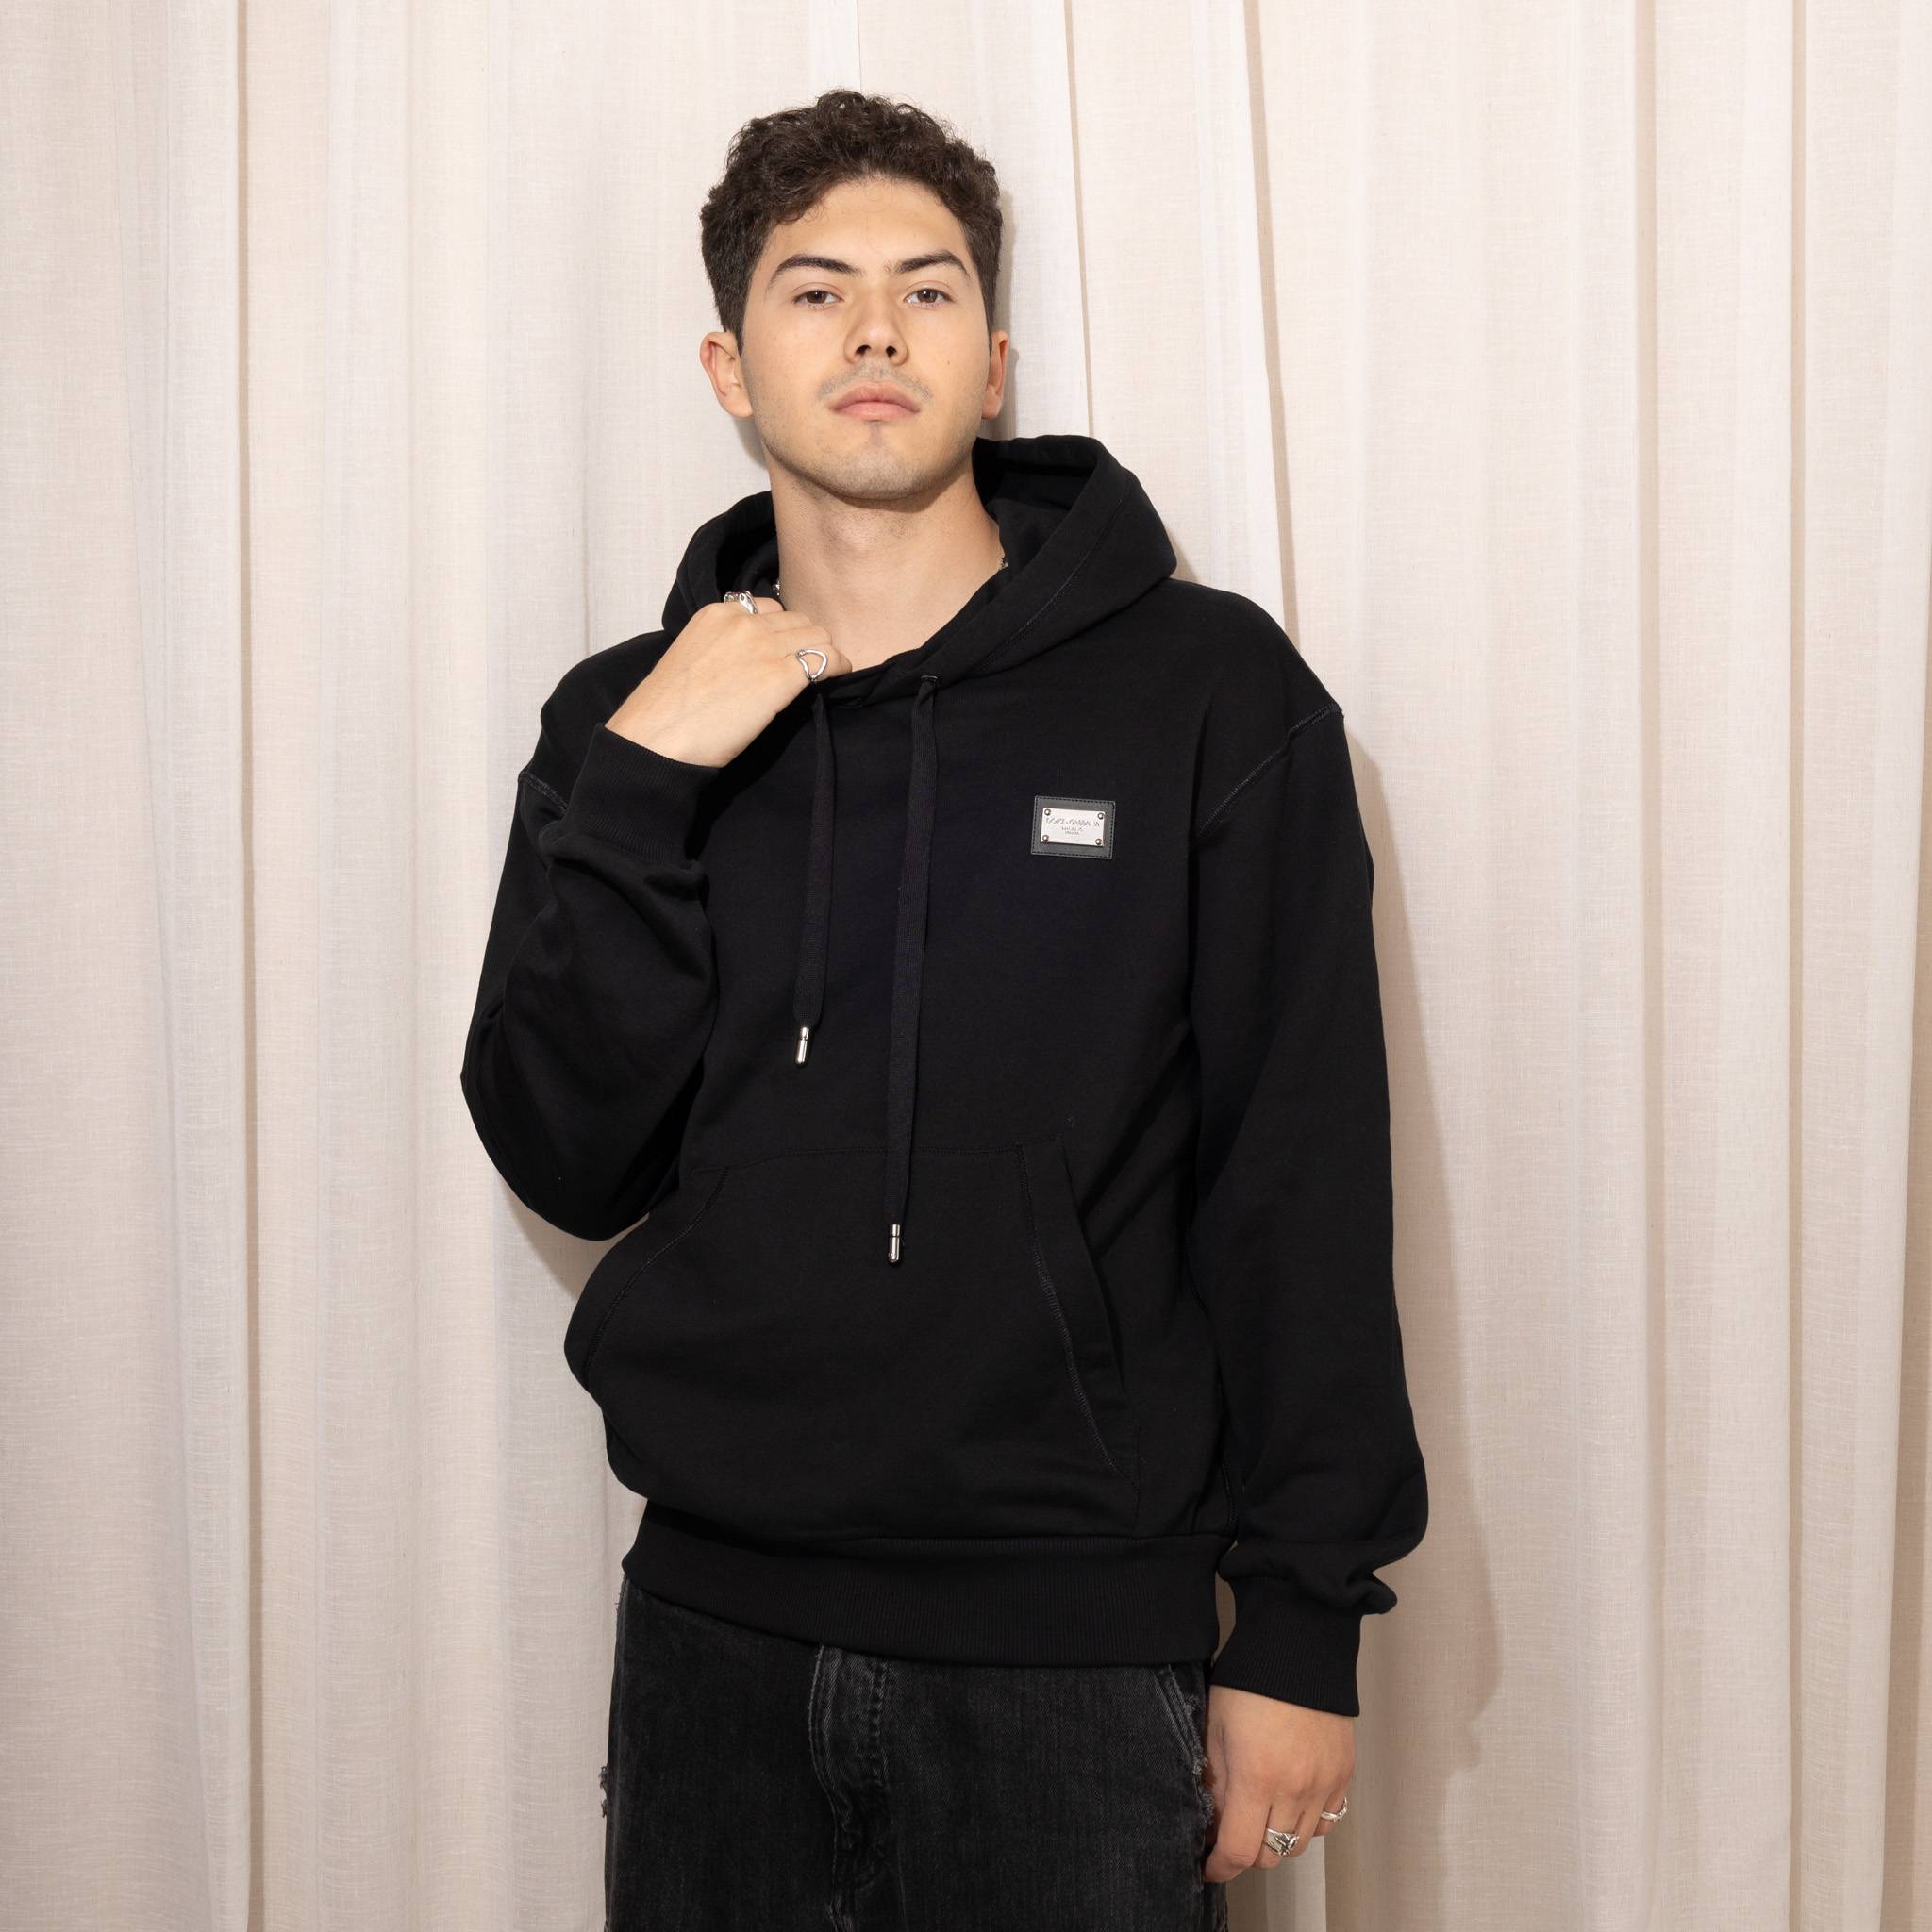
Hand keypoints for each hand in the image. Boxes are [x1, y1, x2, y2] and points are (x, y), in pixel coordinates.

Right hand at [606, 595, 852, 768]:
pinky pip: (827, 660)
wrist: (656, 738)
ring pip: (818, 635)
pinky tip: (836, 682)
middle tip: (807, 667)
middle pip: (798, 619)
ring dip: (823, 654)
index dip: (781, 630)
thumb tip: (751, 662)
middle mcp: (743, 622)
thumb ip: (723, 648)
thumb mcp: (693, 658)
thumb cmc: (668, 712)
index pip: (768, 608)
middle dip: (805, 641)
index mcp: (716, 613)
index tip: (782, 651)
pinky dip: (838, 668)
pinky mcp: (782, 676)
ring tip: (822, 676)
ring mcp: (764, 646)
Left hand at [1200, 1684, 1352, 1883]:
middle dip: (1246, 1851)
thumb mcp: (1216, 1726)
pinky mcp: (1344, 1774)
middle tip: (1231, 1831)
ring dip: (1277, 1839)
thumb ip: (1214, 1780)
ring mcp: (1324, 1783)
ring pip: (1301, 1844)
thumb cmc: (1250, 1682)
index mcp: (1257, 1776)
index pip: (1239, 1850)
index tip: (1209, 1866)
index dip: (1220, 1867)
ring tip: (1260, 1815)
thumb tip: (1213, 1822)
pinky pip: (1328, 1822)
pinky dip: (1307, 1823)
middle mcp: (1295, 1788)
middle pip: (1272, 1853)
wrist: (1298, 1647)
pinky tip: (1291, 1802)